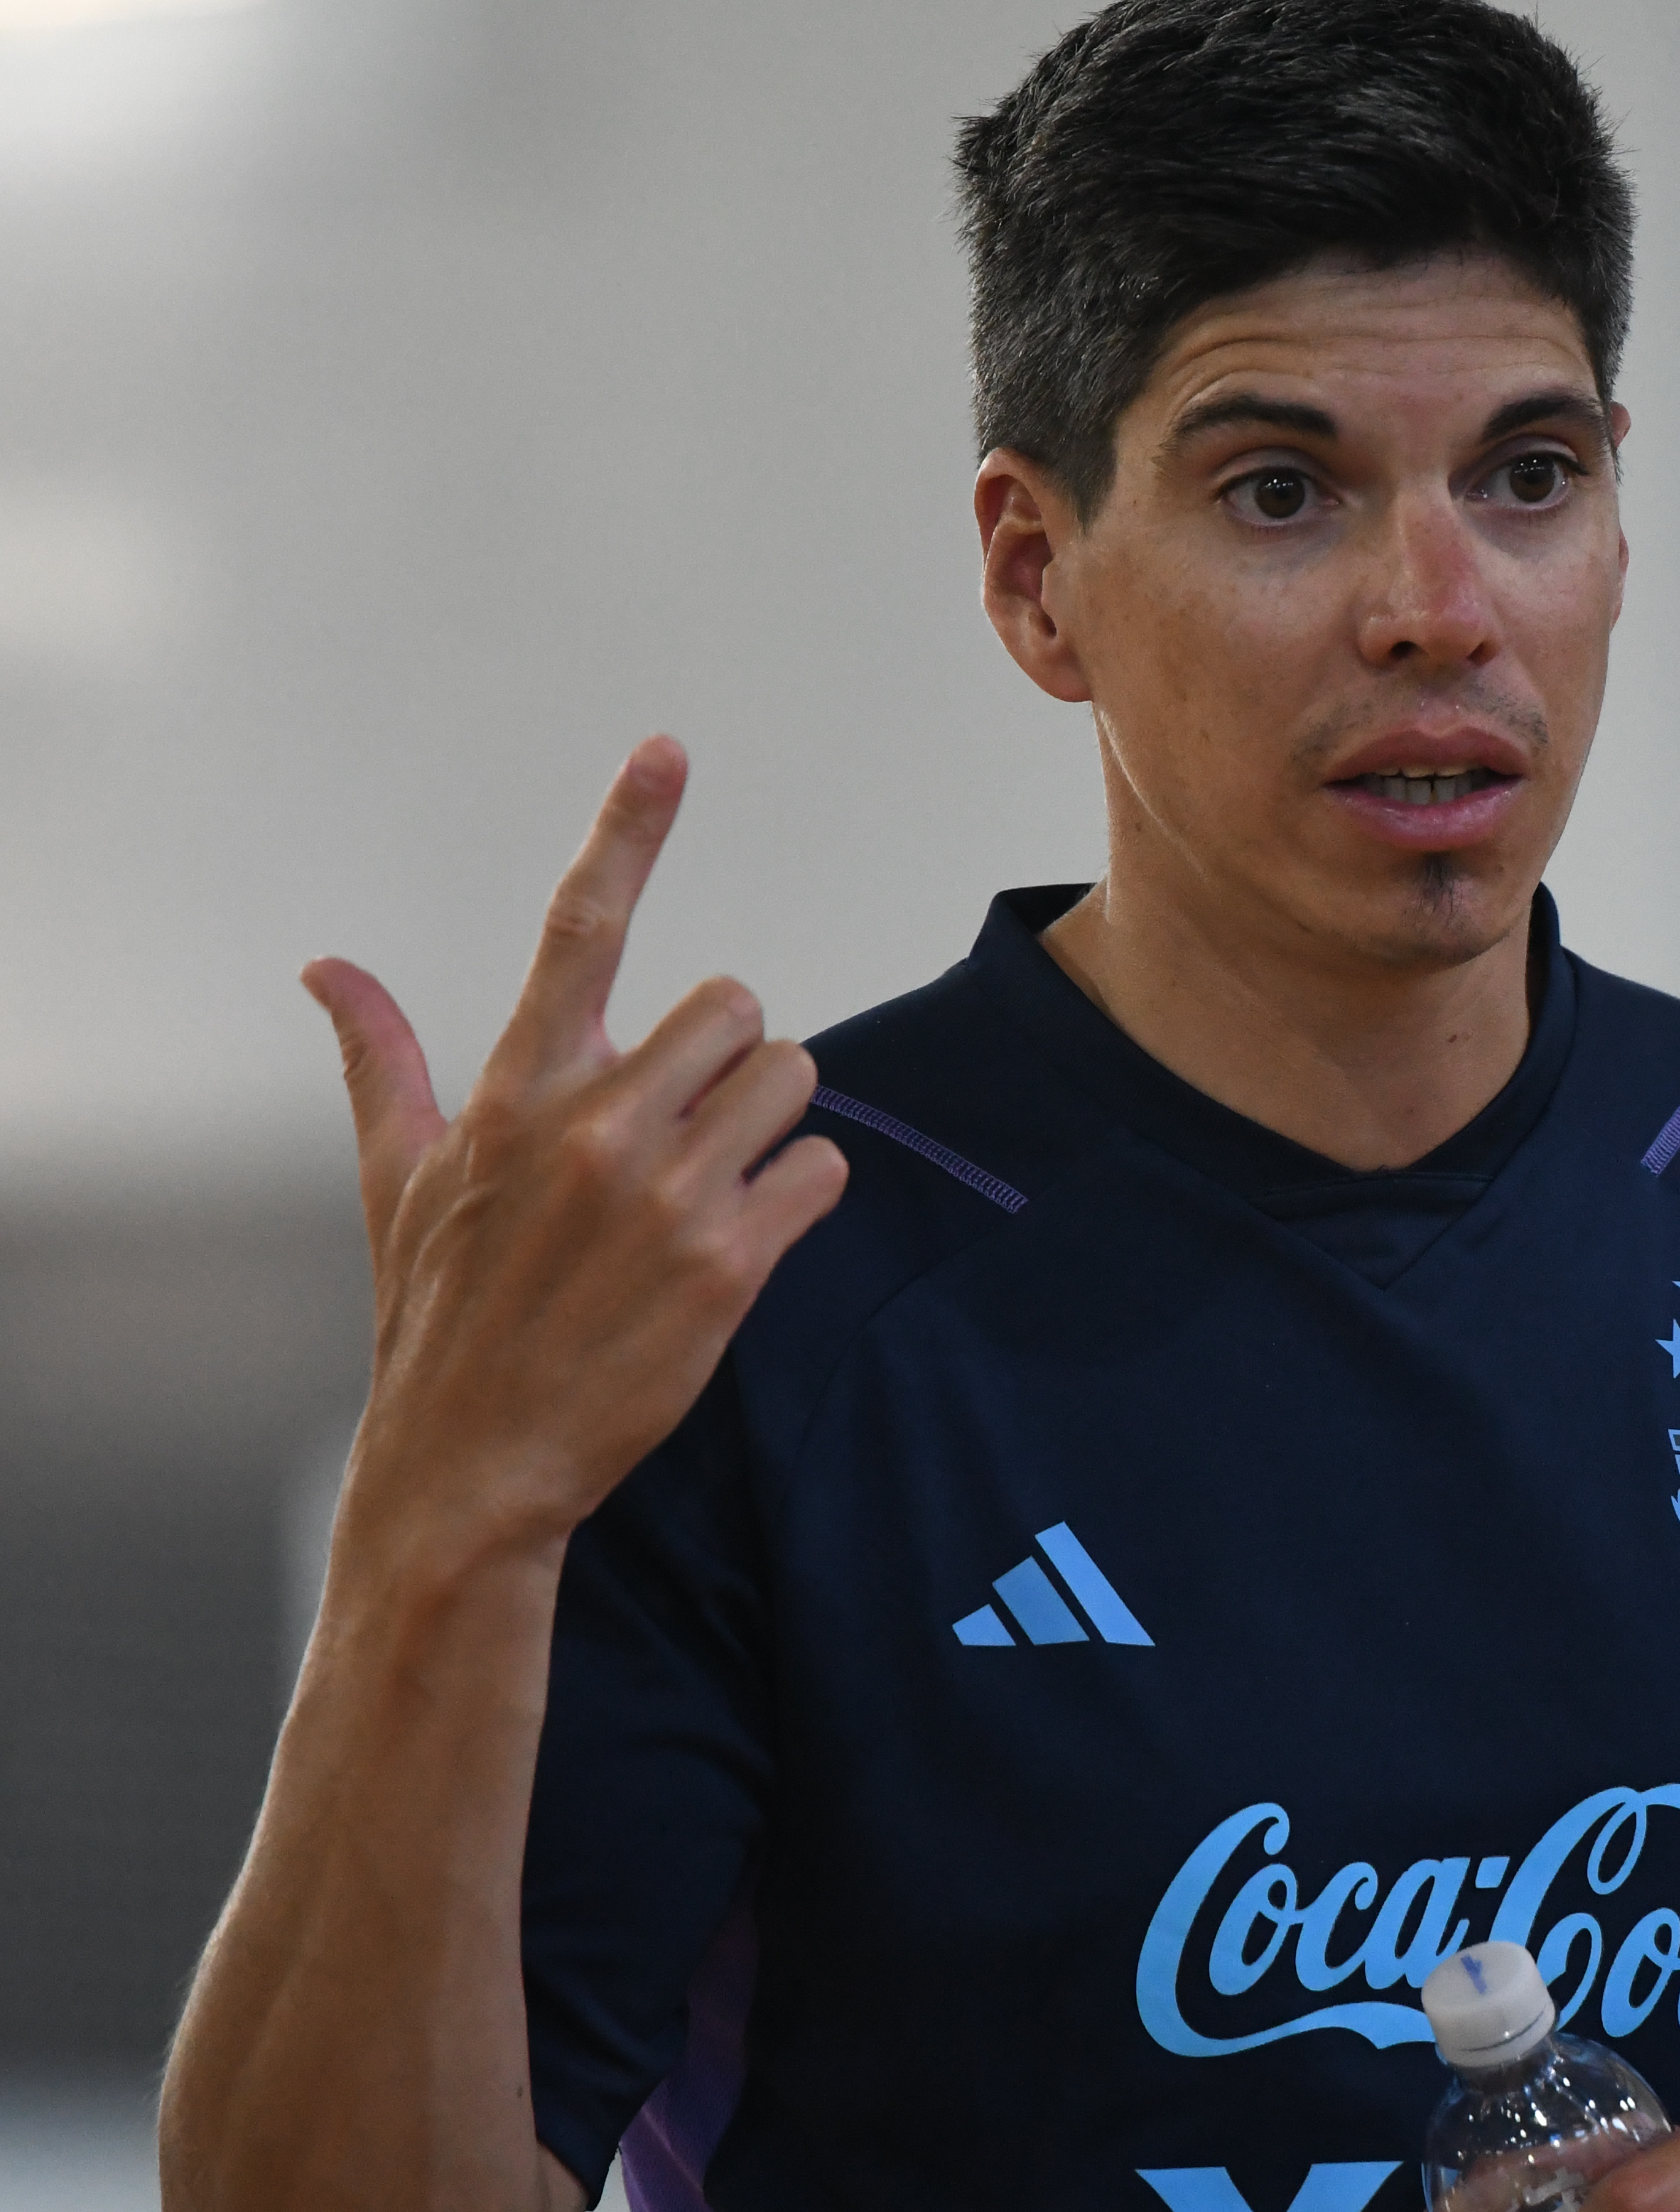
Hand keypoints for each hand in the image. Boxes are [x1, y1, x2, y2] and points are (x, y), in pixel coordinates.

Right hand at [309, 736, 845, 1576]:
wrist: (472, 1462)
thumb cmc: (439, 1314)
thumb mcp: (396, 1180)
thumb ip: (379, 1060)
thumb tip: (325, 968)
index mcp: (515, 1092)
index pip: (579, 928)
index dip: (627, 827)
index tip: (668, 749)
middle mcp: (591, 1126)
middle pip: (736, 1005)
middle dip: (727, 1058)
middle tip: (685, 1128)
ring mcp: (664, 1194)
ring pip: (791, 1078)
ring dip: (768, 1123)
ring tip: (709, 1187)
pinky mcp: (728, 1264)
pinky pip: (822, 1170)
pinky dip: (802, 1195)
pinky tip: (745, 1239)